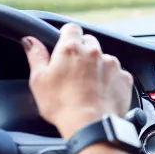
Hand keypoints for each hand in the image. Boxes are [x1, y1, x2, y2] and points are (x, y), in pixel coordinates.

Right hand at [22, 23, 133, 138]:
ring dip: (98, 67)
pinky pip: (118, 74)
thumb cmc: (63, 105)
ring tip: (89, 86)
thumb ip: (36, 56)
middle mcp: (94, 52)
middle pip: (89, 42)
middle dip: (83, 52)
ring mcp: (112, 65)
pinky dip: (111, 80)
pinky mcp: (124, 78)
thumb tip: (30, 41)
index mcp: (71, 49)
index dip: (67, 35)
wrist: (91, 125)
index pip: (71, 28)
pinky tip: (102, 93)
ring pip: (105, 58)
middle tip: (74, 71)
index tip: (64, 44)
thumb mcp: (39, 81)